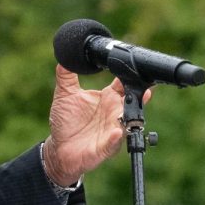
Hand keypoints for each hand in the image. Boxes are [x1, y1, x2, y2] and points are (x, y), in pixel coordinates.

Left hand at [43, 65, 149, 185]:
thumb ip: (67, 76)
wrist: (60, 148)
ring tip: (128, 111)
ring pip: (127, 121)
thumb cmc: (66, 121)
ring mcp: (112, 129)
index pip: (124, 83)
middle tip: (145, 88)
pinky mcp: (106, 147)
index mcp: (107, 98)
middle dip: (139, 96)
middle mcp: (114, 112)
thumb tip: (65, 55)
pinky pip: (114, 142)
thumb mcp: (65, 95)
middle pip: (131, 101)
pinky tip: (116, 133)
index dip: (130, 75)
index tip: (135, 67)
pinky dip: (116, 138)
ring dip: (129, 117)